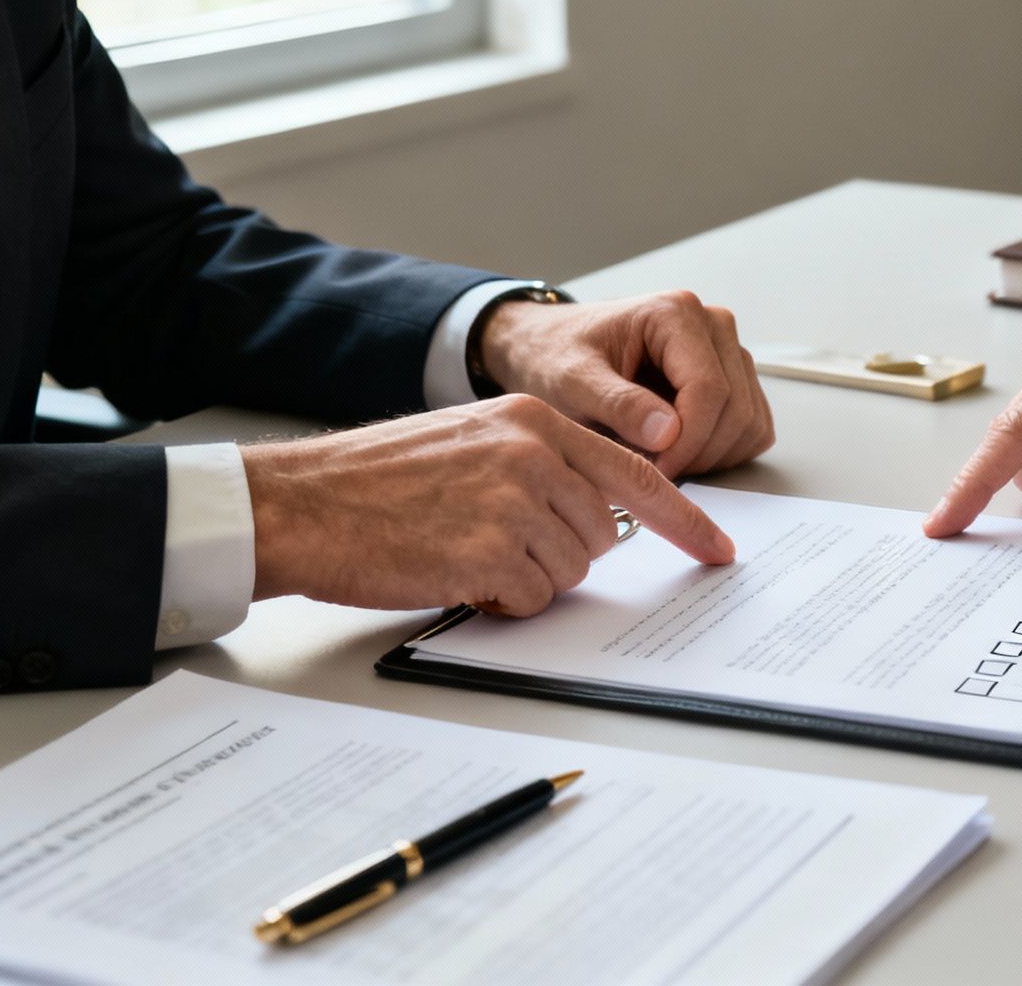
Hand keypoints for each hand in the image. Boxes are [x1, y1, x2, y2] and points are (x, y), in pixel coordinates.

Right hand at [244, 394, 735, 615]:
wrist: (302, 501)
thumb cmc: (378, 480)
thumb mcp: (472, 442)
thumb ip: (541, 464)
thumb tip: (595, 516)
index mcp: (535, 421)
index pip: (639, 475)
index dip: (686, 521)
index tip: (719, 551)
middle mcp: (534, 455)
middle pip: (600, 536)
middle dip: (559, 555)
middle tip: (493, 543)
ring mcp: (514, 503)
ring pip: (570, 572)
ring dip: (526, 580)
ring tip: (464, 552)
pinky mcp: (488, 553)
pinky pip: (530, 600)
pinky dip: (499, 602)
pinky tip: (453, 573)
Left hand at [481, 290, 773, 476]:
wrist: (552, 347)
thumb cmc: (558, 356)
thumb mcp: (572, 381)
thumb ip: (618, 404)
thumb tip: (668, 433)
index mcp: (675, 314)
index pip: (710, 389)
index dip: (688, 442)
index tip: (655, 471)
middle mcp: (713, 326)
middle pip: (736, 409)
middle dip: (697, 453)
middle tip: (651, 471)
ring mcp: (728, 351)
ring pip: (749, 422)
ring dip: (710, 456)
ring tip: (658, 458)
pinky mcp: (735, 378)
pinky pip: (752, 428)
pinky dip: (722, 453)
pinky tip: (679, 452)